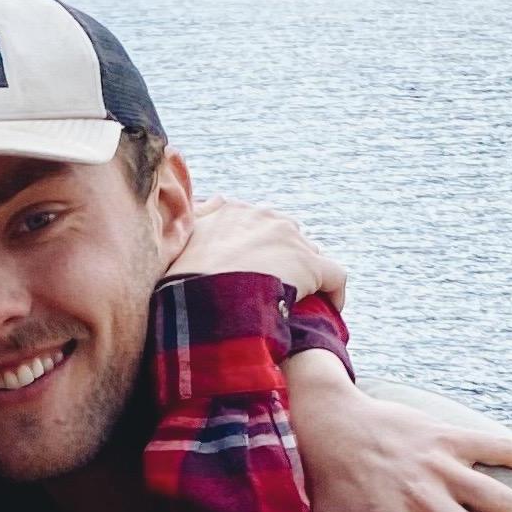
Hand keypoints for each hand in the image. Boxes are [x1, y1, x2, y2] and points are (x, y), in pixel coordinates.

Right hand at [172, 189, 348, 308]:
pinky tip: (331, 308)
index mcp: (233, 211)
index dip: (257, 246)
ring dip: (306, 273)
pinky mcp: (312, 267)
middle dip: (283, 255)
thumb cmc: (184, 280)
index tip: (253, 267)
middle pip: (285, 233)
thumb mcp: (176, 244)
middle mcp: (265, 217)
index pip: (256, 222)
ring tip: (301, 298)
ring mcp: (290, 240)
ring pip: (310, 253)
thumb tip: (201, 203)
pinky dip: (334, 292)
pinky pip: (335, 276)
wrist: (205, 297)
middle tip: (275, 284)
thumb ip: (189, 221)